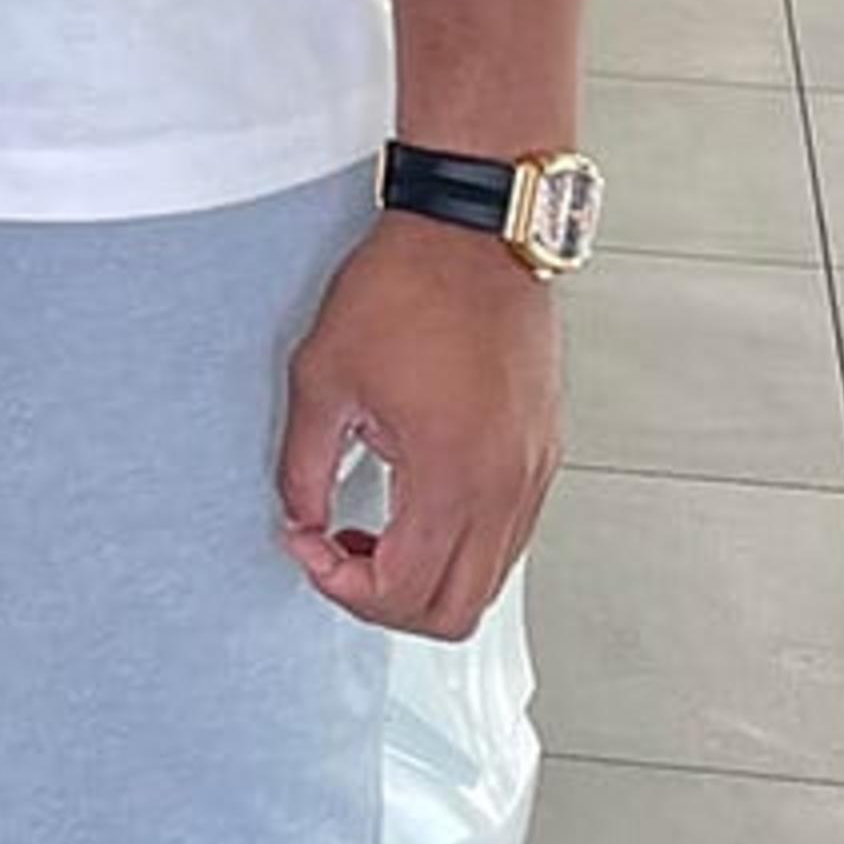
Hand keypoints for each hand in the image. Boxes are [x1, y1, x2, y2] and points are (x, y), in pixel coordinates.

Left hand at [274, 214, 564, 638]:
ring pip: (487, 580)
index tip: (309, 545)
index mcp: (451, 475)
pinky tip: (418, 505)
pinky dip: (461, 545)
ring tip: (375, 531)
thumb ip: (302, 467)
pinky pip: (508, 536)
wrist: (474, 232)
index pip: (402, 592)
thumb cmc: (411, 285)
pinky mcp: (542, 450)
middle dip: (385, 603)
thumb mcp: (324, 378)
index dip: (340, 586)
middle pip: (454, 612)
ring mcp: (531, 471)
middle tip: (340, 558)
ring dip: (425, 577)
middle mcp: (504, 485)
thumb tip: (301, 517)